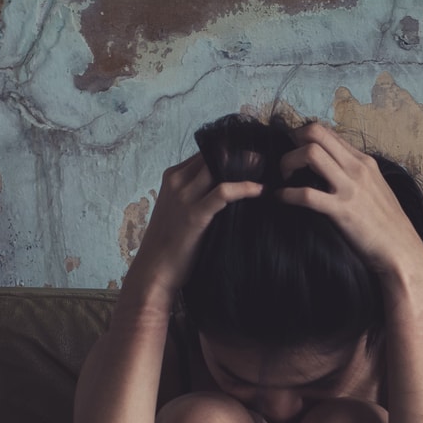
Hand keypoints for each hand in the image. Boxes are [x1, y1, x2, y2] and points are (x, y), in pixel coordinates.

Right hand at [127, 153, 261, 306]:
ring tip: (267, 171)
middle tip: (266, 161)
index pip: (206, 152)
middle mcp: (177, 181)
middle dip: (241, 154)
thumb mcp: (182, 209)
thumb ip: (198, 193)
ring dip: (246, 167)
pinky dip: (245, 188)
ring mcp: (184, 196)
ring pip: (219, 166)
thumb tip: (227, 187)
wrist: (155, 270)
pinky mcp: (195, 214)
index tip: (253, 158)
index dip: (231, 152)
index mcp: (173, 176)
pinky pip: (224, 192)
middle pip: (213, 154)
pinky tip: (261, 190)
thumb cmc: (172, 243)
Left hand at [275, 123, 422, 282]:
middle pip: (316, 132)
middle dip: (293, 142)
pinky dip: (286, 195)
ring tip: (284, 178)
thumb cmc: (389, 226)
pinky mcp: (342, 210)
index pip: (328, 132)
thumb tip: (333, 168)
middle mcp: (357, 168)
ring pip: (310, 153)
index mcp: (364, 162)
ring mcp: (350, 188)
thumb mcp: (376, 189)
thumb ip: (356, 175)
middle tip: (286, 162)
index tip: (295, 152)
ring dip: (288, 162)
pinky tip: (282, 199)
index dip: (304, 137)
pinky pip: (305, 194)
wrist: (402, 252)